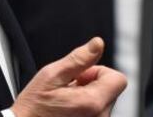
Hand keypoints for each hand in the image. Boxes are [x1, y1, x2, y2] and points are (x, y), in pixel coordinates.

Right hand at [11, 37, 126, 116]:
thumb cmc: (34, 108)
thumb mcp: (51, 75)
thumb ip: (78, 58)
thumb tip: (97, 44)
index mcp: (93, 103)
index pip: (118, 79)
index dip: (99, 71)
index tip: (80, 76)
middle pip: (110, 89)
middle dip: (91, 83)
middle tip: (68, 87)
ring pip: (102, 100)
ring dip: (88, 95)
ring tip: (66, 100)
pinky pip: (96, 112)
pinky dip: (85, 107)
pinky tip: (67, 110)